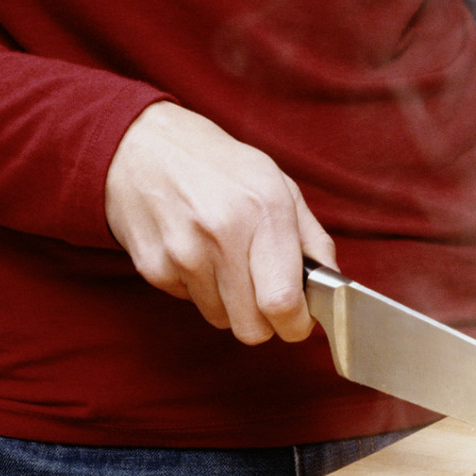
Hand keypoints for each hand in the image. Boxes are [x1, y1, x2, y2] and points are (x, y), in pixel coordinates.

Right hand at [104, 100, 337, 343]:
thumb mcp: (277, 183)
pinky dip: (199, 287)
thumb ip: (311, 237)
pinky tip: (196, 251)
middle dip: (265, 321)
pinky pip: (191, 303)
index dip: (295, 324)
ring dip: (230, 302)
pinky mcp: (153, 269)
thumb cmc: (219, 165)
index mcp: (263, 210)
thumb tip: (332, 284)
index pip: (283, 302)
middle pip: (252, 329)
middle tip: (265, 295)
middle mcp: (222, 235)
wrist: (143, 146)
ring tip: (224, 257)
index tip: (298, 319)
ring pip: (221, 320)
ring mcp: (183, 254)